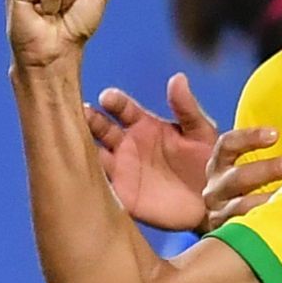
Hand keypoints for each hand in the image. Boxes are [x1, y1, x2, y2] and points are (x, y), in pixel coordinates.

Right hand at [84, 73, 217, 230]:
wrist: (213, 204)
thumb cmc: (208, 163)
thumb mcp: (202, 133)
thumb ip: (188, 108)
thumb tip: (178, 78)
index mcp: (144, 125)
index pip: (122, 108)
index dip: (114, 101)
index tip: (108, 97)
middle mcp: (126, 144)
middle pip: (99, 128)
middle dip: (88, 119)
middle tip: (81, 113)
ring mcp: (120, 169)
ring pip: (91, 153)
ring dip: (79, 146)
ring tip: (68, 139)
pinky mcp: (119, 194)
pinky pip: (97, 184)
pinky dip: (84, 177)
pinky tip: (76, 172)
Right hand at [202, 126, 281, 230]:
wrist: (233, 236)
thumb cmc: (257, 193)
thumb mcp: (256, 172)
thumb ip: (278, 160)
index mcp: (221, 166)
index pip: (228, 145)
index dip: (249, 137)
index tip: (276, 134)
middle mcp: (216, 189)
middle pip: (238, 176)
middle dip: (268, 169)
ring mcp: (219, 213)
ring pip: (241, 207)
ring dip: (268, 201)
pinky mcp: (225, 235)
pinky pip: (243, 229)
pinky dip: (264, 225)